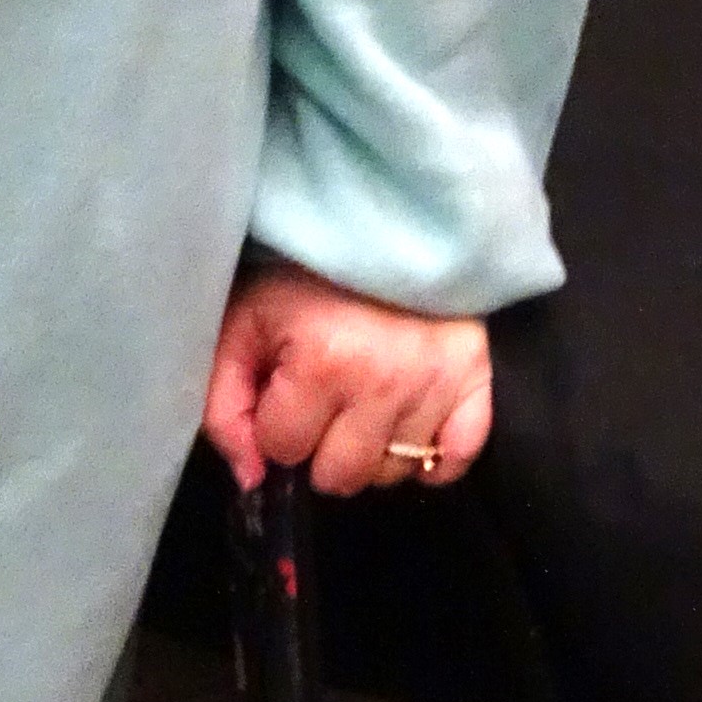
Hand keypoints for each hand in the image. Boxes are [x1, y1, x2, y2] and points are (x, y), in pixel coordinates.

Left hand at [201, 253, 489, 497]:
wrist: (384, 224)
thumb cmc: (304, 276)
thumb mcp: (244, 325)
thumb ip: (225, 404)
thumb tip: (251, 478)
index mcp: (322, 364)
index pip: (283, 448)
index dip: (274, 423)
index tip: (283, 387)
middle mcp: (385, 384)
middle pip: (339, 475)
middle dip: (318, 447)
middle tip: (321, 403)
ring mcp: (436, 386)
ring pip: (392, 474)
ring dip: (370, 452)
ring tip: (361, 405)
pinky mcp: (476, 381)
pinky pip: (456, 459)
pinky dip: (431, 459)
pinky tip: (407, 433)